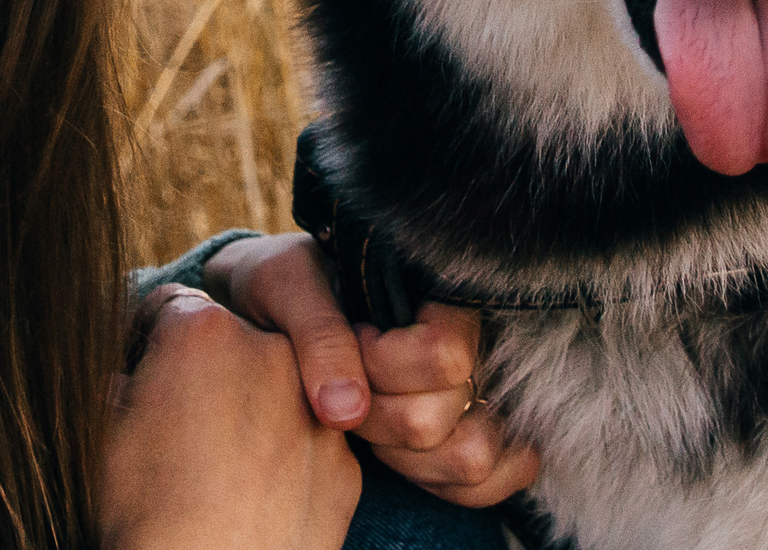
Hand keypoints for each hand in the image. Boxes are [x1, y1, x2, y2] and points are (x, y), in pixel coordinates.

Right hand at [101, 283, 360, 549]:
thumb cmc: (146, 518)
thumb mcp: (101, 434)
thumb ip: (118, 380)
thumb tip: (126, 375)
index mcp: (202, 332)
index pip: (171, 305)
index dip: (149, 341)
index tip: (143, 375)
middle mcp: (271, 353)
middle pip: (234, 341)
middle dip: (210, 371)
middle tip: (182, 426)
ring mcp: (316, 408)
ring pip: (279, 390)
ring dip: (255, 410)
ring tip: (221, 468)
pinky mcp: (345, 464)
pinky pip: (310, 443)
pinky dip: (288, 459)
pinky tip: (256, 497)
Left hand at [205, 232, 540, 508]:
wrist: (274, 305)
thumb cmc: (283, 284)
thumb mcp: (285, 285)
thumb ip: (318, 337)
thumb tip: (345, 412)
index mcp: (440, 294)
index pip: (446, 355)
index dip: (384, 367)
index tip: (353, 342)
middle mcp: (477, 342)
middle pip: (445, 416)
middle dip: (379, 418)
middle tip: (345, 392)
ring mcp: (485, 392)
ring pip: (472, 458)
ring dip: (406, 457)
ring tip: (368, 422)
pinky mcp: (480, 432)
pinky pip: (493, 481)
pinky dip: (443, 483)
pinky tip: (399, 454)